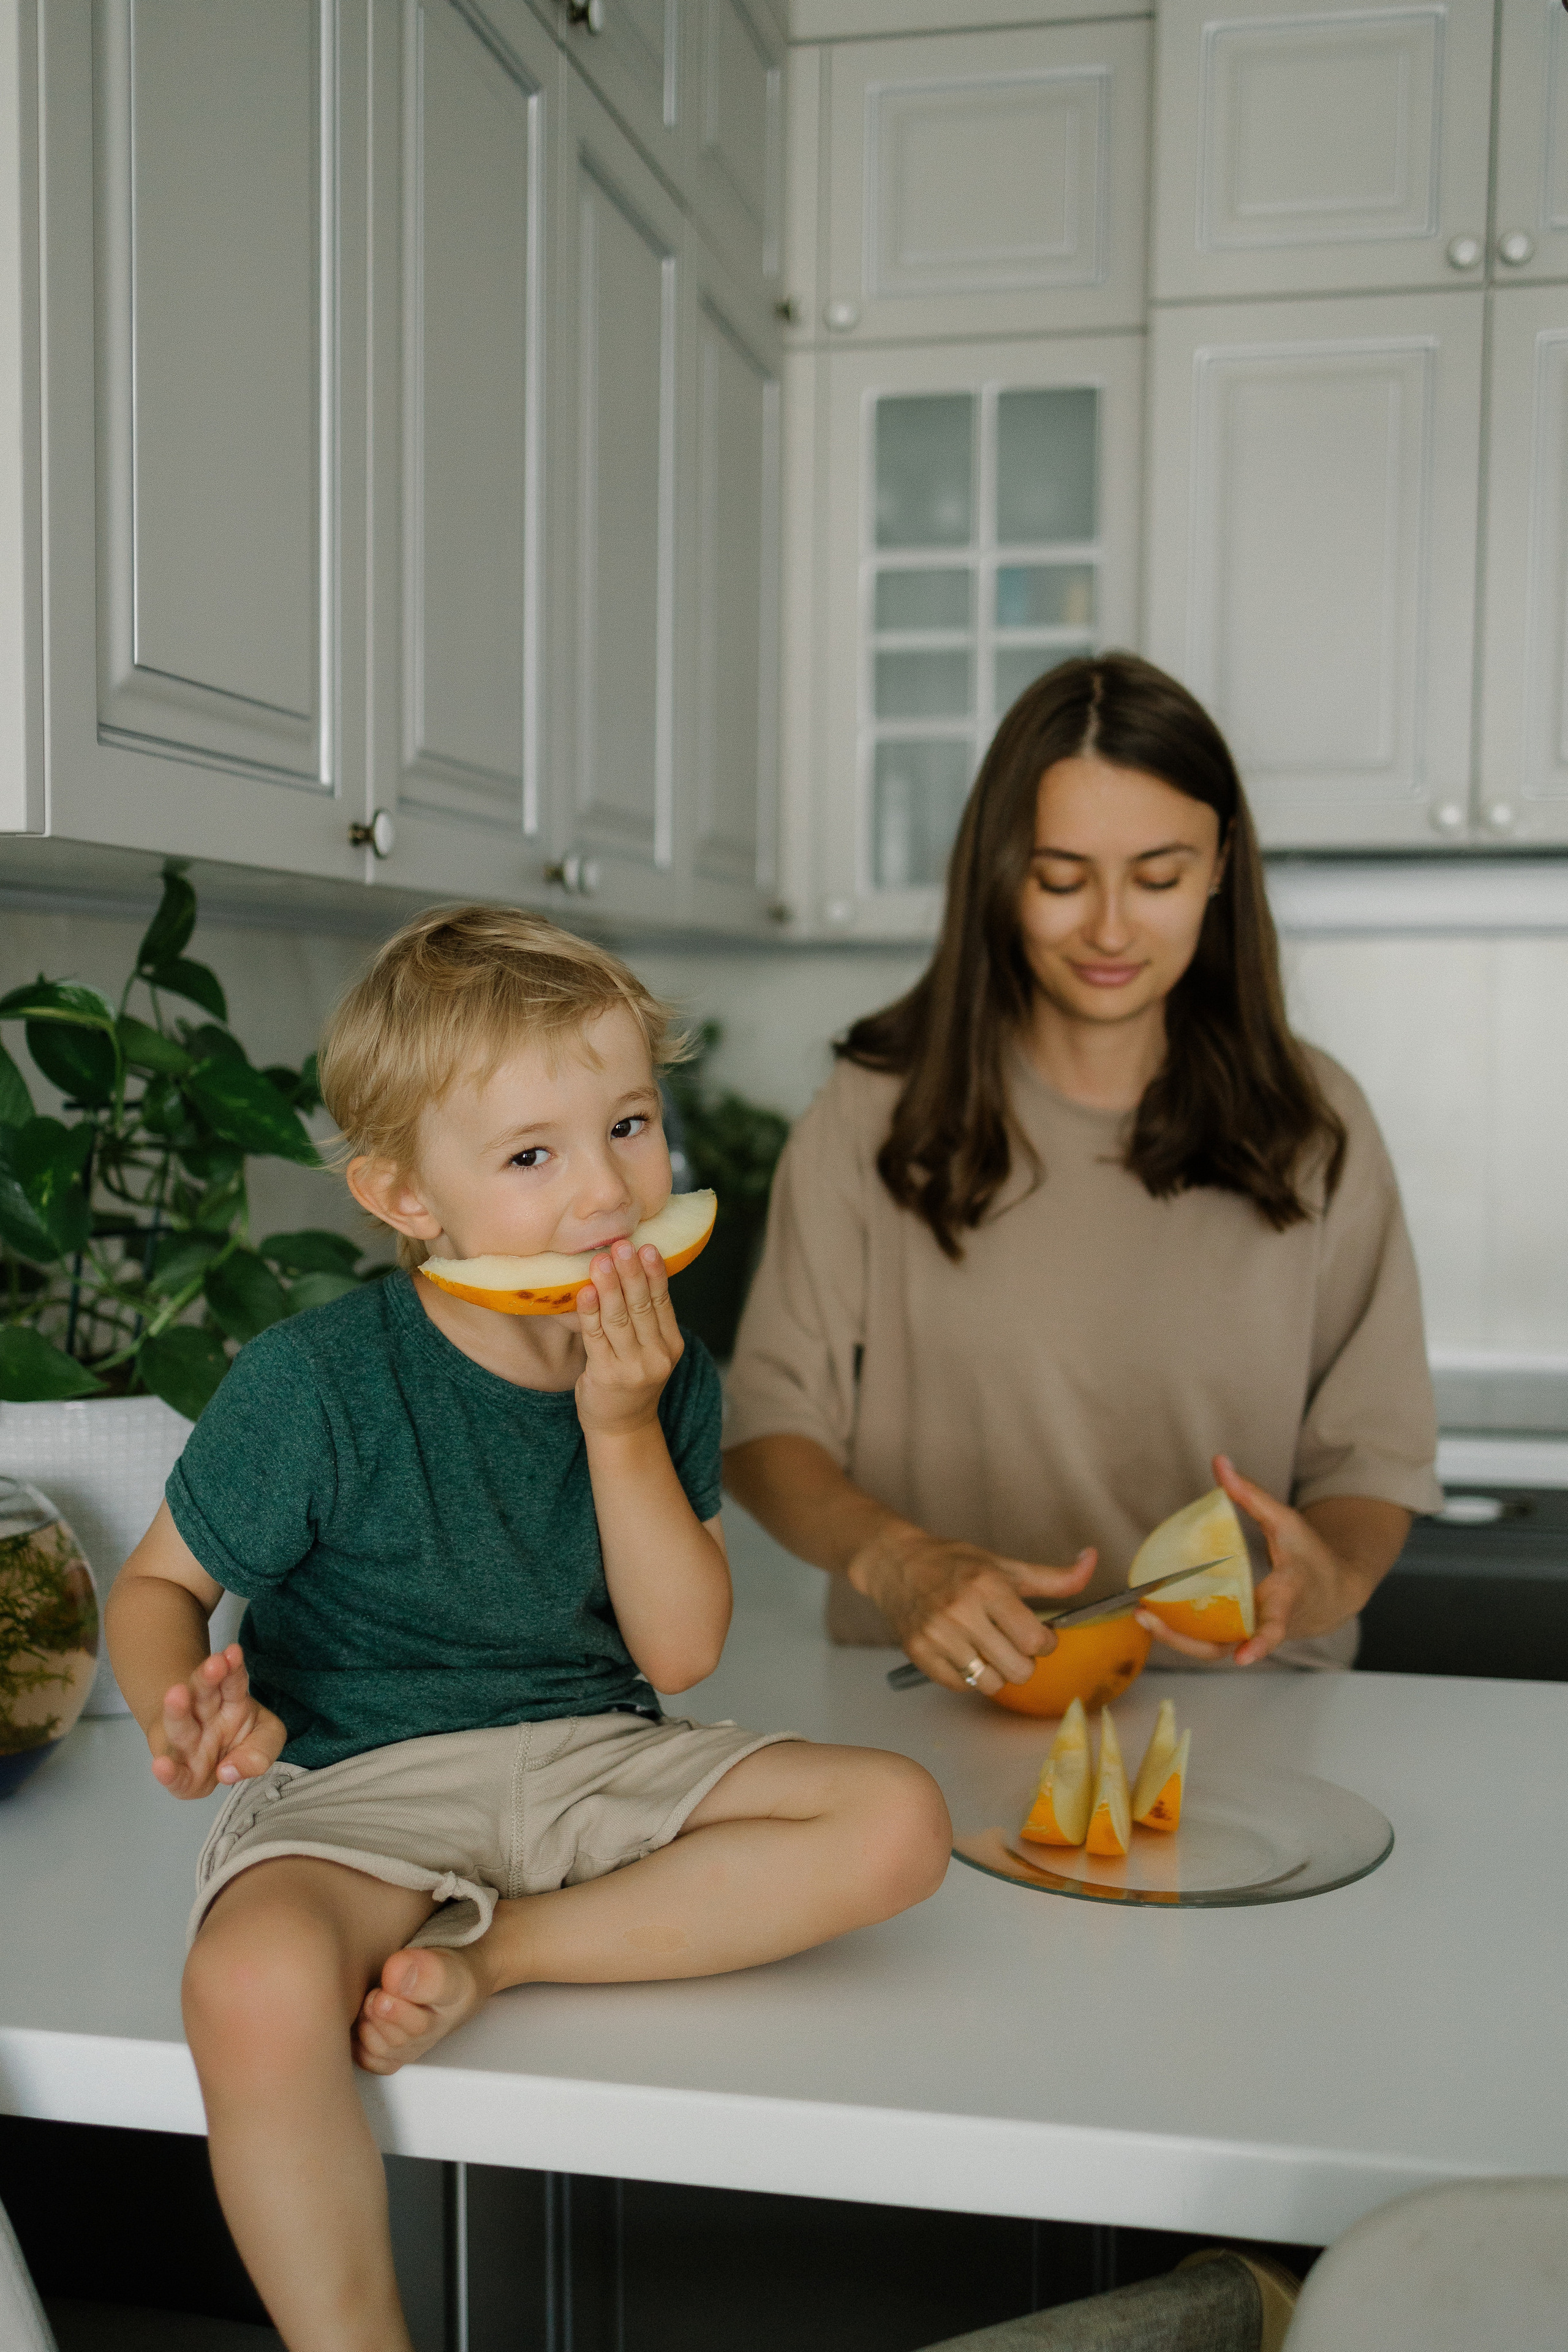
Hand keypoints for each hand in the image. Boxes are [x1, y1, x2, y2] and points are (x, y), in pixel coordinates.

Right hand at [149, 1644, 285, 1798]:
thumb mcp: (266, 1739)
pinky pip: (175, 1773)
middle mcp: (205, 1716)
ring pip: (182, 1724)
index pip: (233, 1681)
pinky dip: (168, 1770)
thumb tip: (229, 1771)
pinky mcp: (179, 1771)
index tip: (232, 1651)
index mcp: (231, 1701)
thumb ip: (261, 1751)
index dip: (233, 1667)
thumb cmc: (240, 1744)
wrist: (207, 1759)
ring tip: (176, 1694)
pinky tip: (160, 1766)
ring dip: (179, 1710)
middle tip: (214, 1663)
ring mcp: (188, 1742)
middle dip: (208, 1678)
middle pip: (204, 1693)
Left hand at [575, 1241, 683, 1438]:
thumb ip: (646, 1319)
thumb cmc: (631, 1379)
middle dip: (631, 1274)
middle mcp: (656, 1356)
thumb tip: (632, 1270)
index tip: (647, 1247)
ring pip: (619, 1319)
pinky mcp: (606, 1375)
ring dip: (609, 1287)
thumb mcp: (651, 1350)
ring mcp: (632, 1368)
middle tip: (622, 1246)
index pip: (662, 1302)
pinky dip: (589, 1313)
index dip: (654, 1274)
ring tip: (600, 1261)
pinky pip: (595, 1337)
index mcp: (671, 1345)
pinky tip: (584, 1292)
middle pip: (642, 1307)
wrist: (622, 1426)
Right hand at [850, 1525, 1096, 1696]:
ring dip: (996, 1673)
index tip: (1036, 1633)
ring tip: (988, 1651)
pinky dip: (968, 1677)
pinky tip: (964, 1654)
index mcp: (988, 1587)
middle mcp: (961, 1612)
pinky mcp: (918, 1653)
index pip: (1036, 1640)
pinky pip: (960, 1687)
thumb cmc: (955, 1563)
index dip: (1045, 1642)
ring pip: (989, 1685)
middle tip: (1012, 1644)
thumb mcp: (1005, 1565)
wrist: (895, 1564)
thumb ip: (1054, 1576)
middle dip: (1024, 1661)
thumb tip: (1092, 1560)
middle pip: (1018, 1670)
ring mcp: (937, 1635)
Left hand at [1136, 1454, 1377, 1668]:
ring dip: (1177, 1639)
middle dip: (1187, 1641)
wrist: (1332, 1593)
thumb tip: (1220, 1462)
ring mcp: (1252, 1633)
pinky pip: (1210, 1641)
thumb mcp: (1287, 1520)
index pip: (1275, 1626)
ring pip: (1214, 1649)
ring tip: (1144, 1617)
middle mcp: (1267, 1623)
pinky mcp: (1240, 1634)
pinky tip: (1155, 1614)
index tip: (1243, 1657)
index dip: (1260, 1643)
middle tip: (1150, 1619)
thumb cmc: (1309, 1555)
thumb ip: (1251, 1495)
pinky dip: (1183, 1632)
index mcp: (1285, 1597)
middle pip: (1228, 1644)